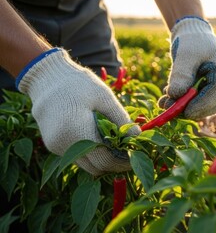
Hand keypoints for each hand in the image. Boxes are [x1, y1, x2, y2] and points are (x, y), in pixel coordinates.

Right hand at [16, 48, 139, 175]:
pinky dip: (90, 153)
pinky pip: (76, 157)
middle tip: (128, 153)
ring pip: (85, 165)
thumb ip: (121, 119)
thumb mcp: (104, 97)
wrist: (47, 77)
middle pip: (95, 167)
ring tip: (116, 146)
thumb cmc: (79, 84)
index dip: (123, 162)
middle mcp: (63, 144)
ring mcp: (56, 146)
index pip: (104, 160)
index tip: (135, 157)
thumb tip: (138, 137)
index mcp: (77, 131)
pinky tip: (99, 139)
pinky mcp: (53, 145)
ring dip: (101, 159)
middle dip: (113, 163)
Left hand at [158, 16, 215, 119]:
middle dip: (195, 110)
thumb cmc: (191, 41)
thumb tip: (174, 96)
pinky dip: (185, 104)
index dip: (203, 104)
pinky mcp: (210, 91)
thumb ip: (181, 75)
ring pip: (209, 106)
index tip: (185, 112)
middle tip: (172, 112)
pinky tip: (169, 100)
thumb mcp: (184, 55)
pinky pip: (201, 103)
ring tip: (166, 104)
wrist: (193, 35)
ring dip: (187, 108)